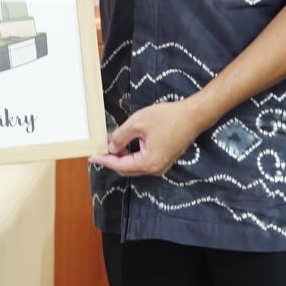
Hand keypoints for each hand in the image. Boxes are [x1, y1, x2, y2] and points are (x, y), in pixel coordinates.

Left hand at [88, 98, 205, 176]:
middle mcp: (155, 169)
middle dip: (112, 159)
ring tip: (110, 143)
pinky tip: (124, 144)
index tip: (92, 156)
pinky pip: (143, 161)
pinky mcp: (164, 159)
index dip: (105, 160)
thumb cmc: (168, 117)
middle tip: (99, 149)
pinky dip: (132, 154)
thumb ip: (121, 136)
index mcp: (149, 162)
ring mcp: (161, 166)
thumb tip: (111, 146)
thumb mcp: (138, 123)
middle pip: (127, 169)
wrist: (193, 116)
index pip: (120, 166)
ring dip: (121, 156)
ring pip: (135, 165)